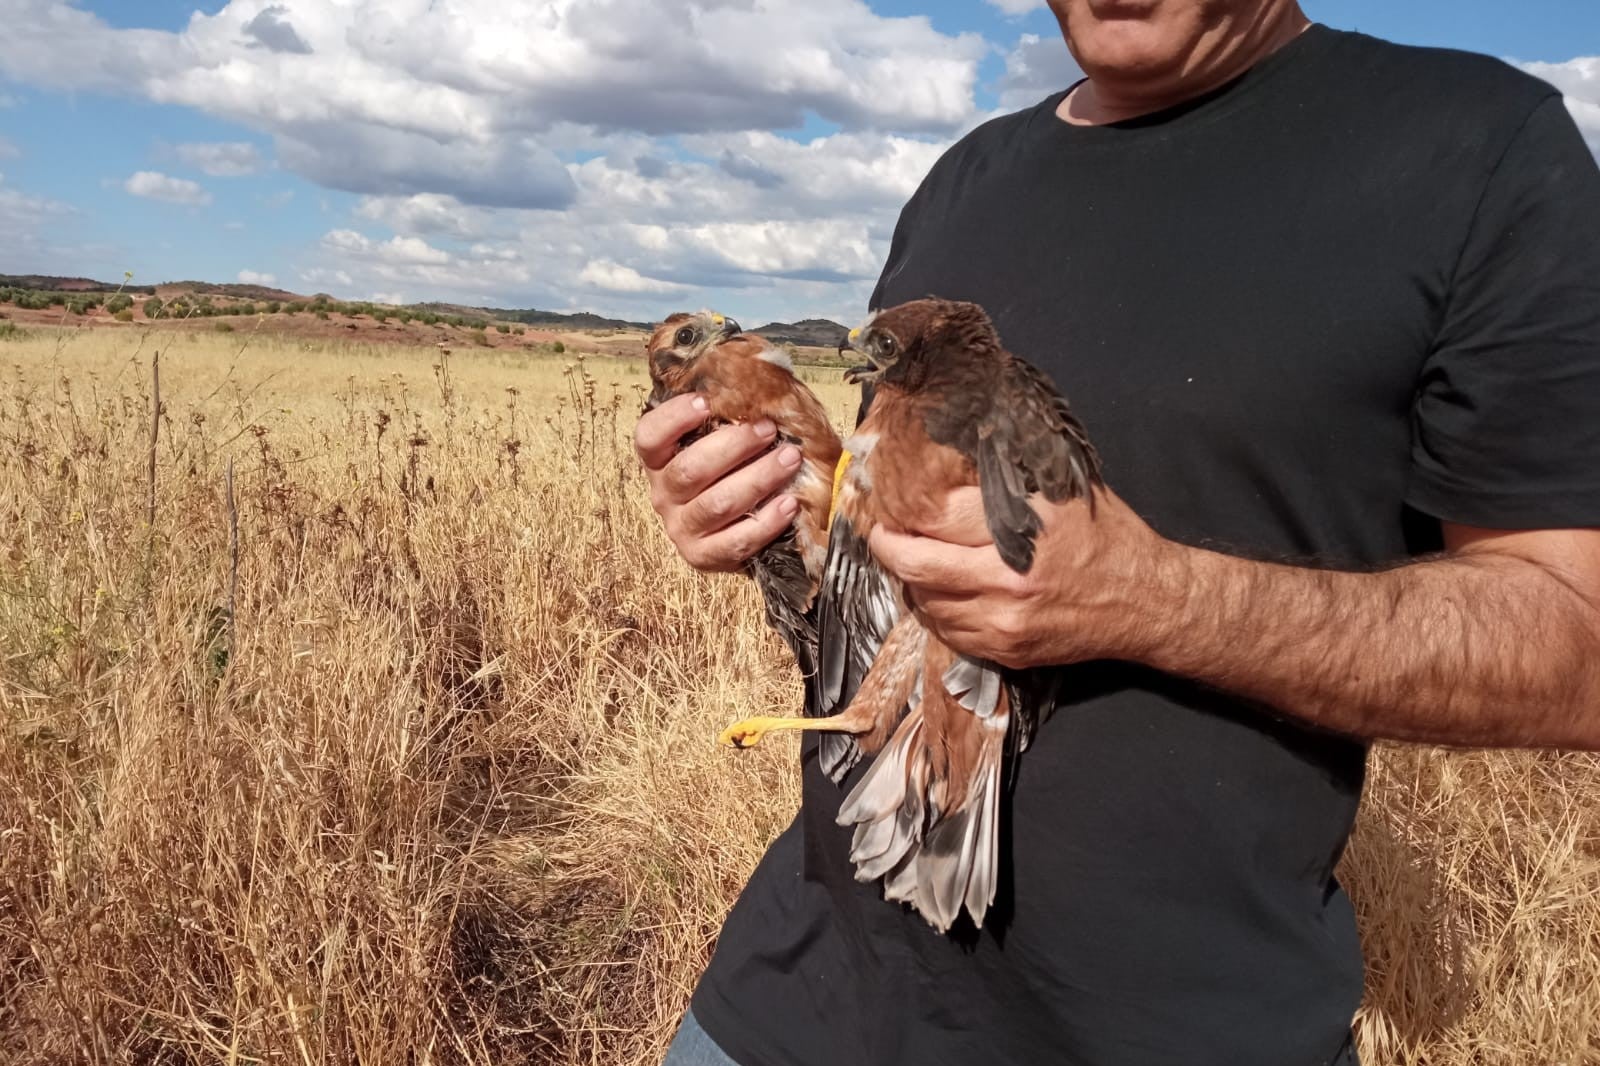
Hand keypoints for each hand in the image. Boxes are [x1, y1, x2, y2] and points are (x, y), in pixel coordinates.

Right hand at [634, 392, 802, 572]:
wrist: (737, 528)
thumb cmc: (734, 470)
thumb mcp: (724, 439)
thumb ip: (733, 413)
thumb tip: (765, 368)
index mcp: (659, 460)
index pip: (648, 437)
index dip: (672, 419)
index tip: (704, 402)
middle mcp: (663, 494)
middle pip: (690, 470)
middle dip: (734, 446)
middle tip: (768, 429)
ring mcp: (681, 528)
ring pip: (716, 504)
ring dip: (757, 478)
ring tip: (789, 458)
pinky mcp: (703, 557)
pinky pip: (735, 541)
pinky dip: (765, 522)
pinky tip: (789, 503)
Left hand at [868, 486, 1183, 668]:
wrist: (1146, 601)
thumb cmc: (1105, 536)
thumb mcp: (1060, 491)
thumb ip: (1004, 483)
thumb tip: (945, 464)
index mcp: (1023, 528)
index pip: (936, 517)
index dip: (903, 508)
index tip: (891, 499)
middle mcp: (1009, 578)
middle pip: (916, 564)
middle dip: (888, 545)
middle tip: (883, 531)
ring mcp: (1005, 621)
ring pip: (926, 601)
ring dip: (911, 579)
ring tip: (914, 558)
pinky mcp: (1006, 650)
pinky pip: (947, 632)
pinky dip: (936, 609)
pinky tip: (943, 590)